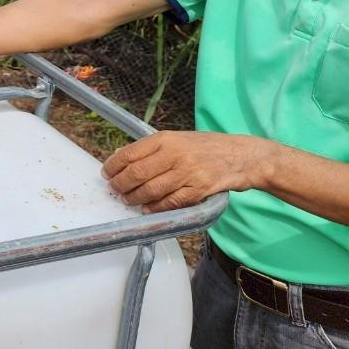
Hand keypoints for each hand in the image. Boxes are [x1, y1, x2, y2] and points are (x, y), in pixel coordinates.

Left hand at [102, 131, 270, 212]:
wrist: (242, 156)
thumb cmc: (205, 147)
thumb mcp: (178, 139)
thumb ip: (152, 149)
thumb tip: (121, 160)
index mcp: (166, 139)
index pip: (130, 153)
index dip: (114, 166)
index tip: (106, 173)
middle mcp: (175, 154)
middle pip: (137, 173)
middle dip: (121, 184)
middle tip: (115, 190)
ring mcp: (188, 173)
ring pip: (152, 189)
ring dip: (135, 198)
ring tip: (127, 200)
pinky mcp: (199, 190)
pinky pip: (171, 202)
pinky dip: (156, 207)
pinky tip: (147, 209)